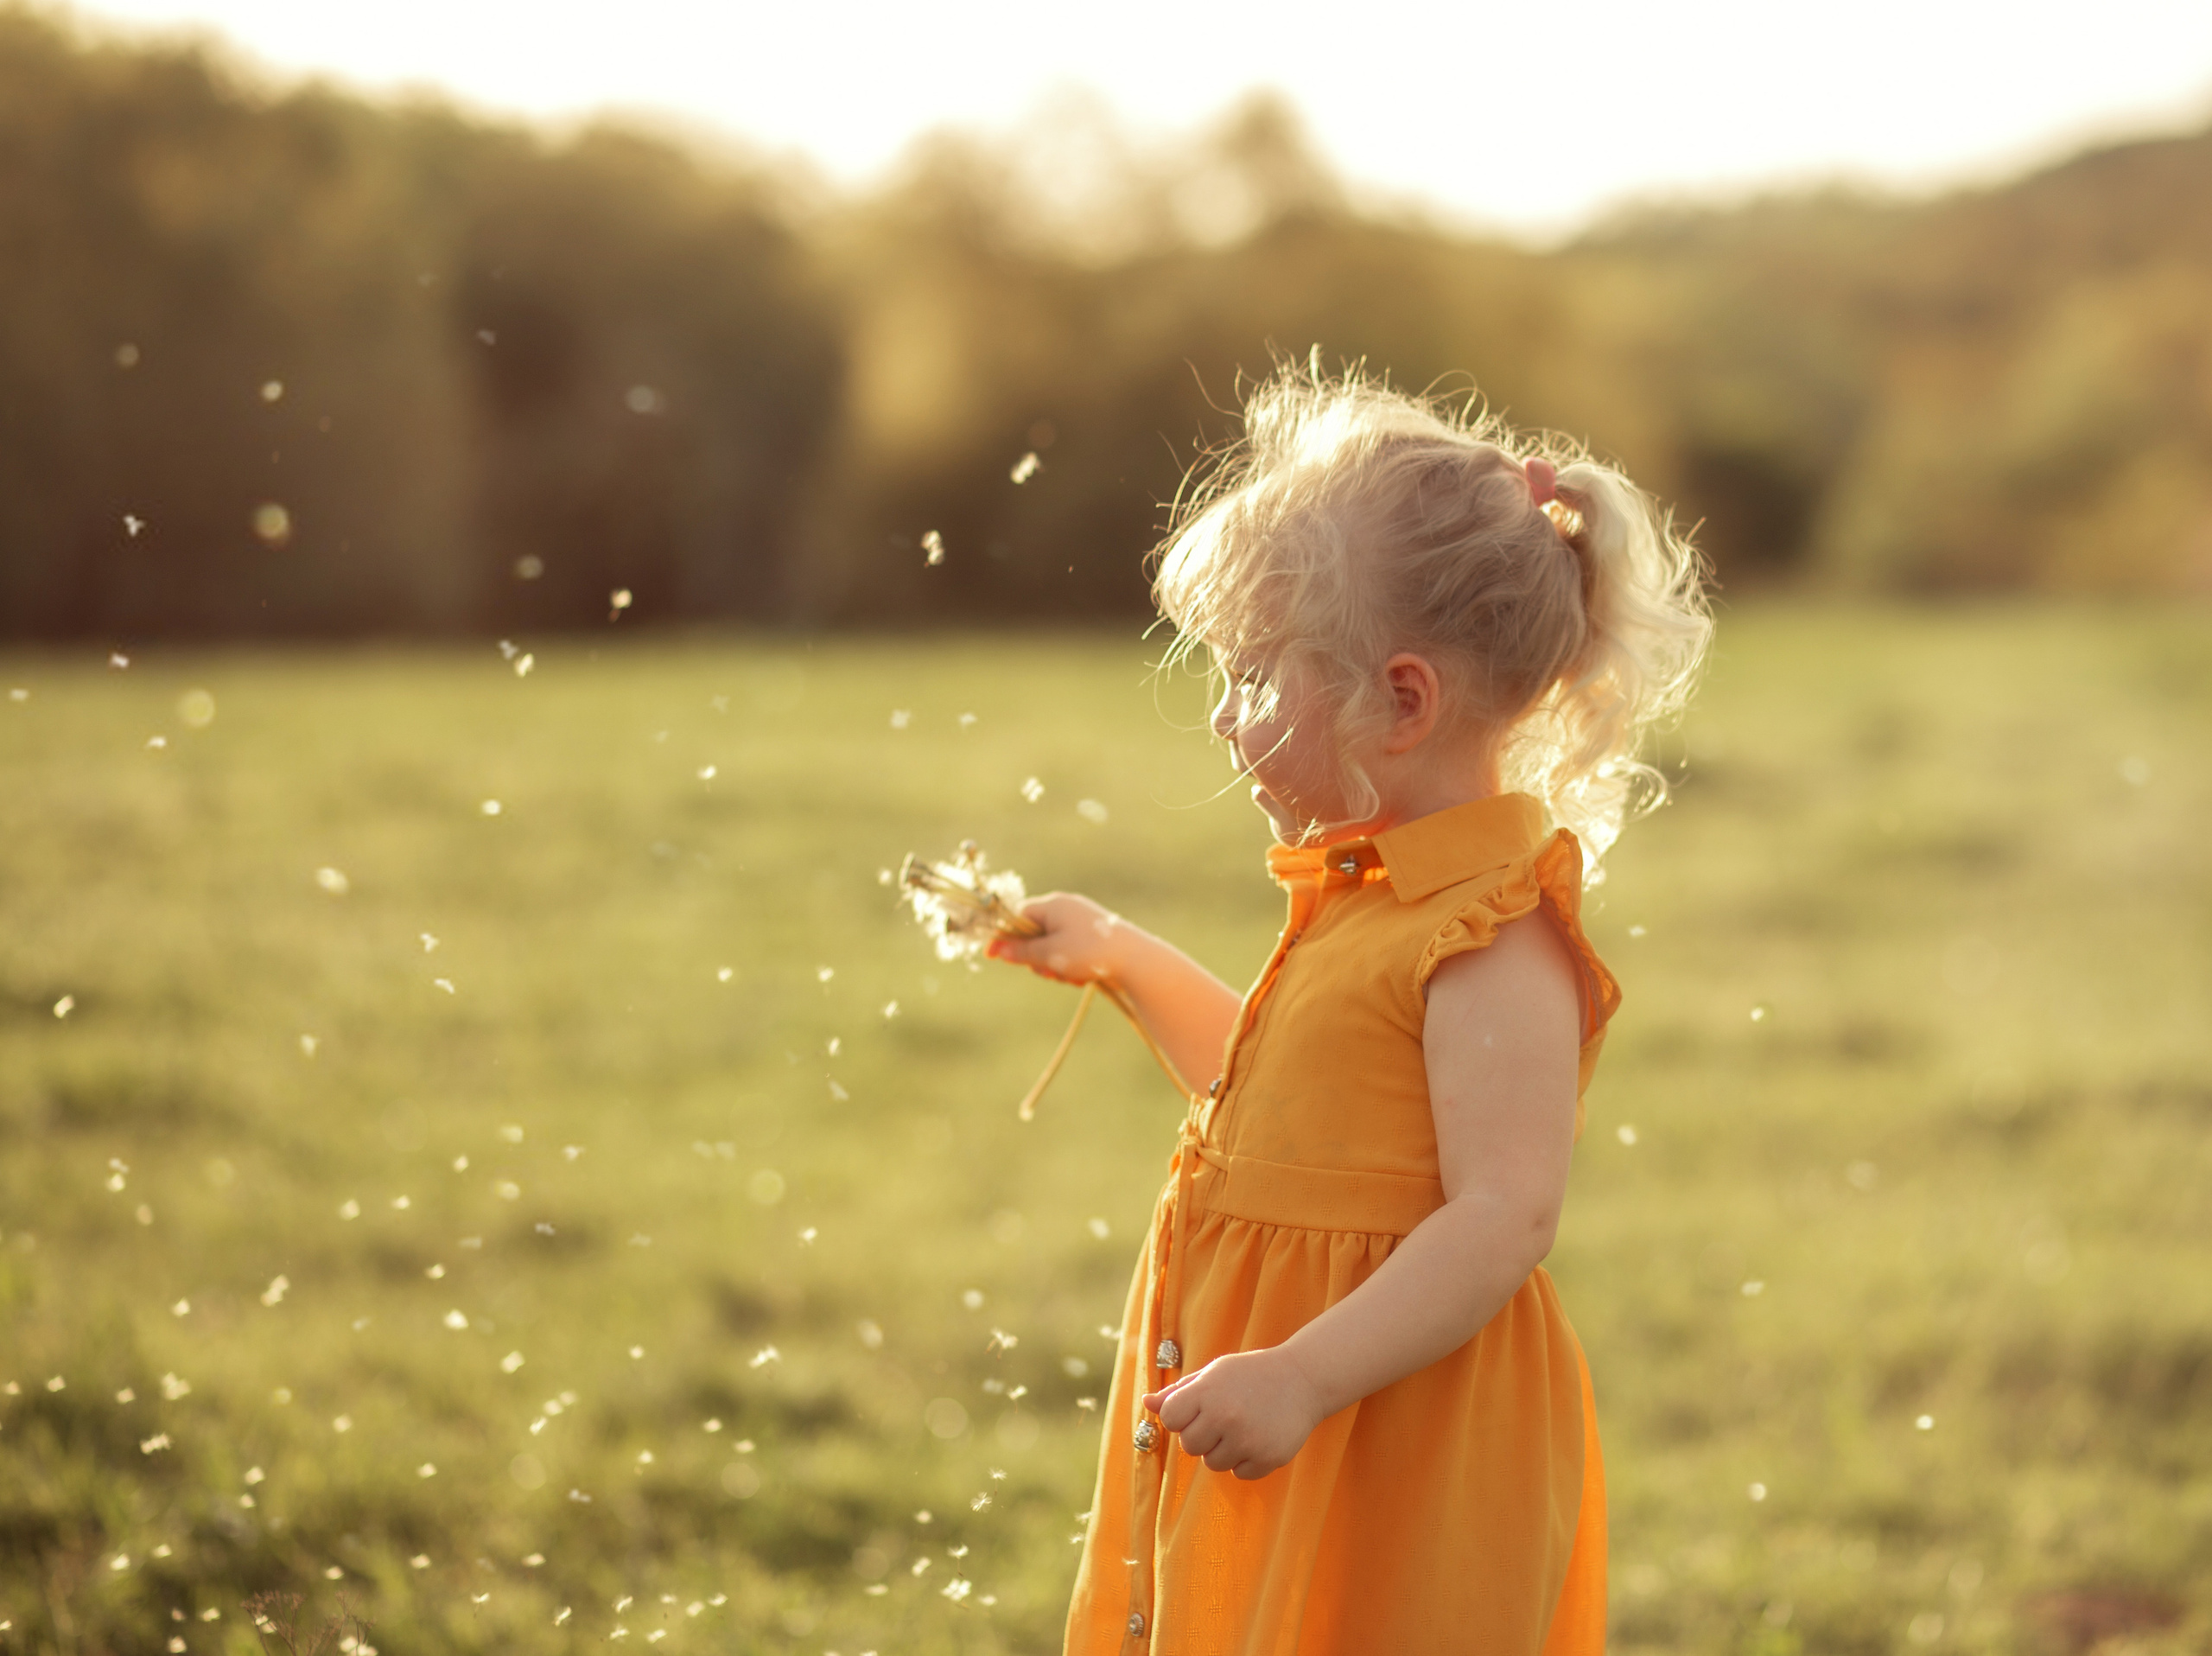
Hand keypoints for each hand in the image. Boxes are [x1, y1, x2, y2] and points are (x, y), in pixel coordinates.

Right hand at [984, 892, 1128, 986]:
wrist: (1137, 961)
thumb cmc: (1089, 952)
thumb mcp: (1049, 954)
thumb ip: (1021, 951)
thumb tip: (996, 948)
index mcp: (1054, 905)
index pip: (1018, 916)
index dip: (1005, 937)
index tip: (993, 956)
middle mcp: (1067, 909)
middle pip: (1035, 934)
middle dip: (1037, 958)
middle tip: (1048, 971)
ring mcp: (1082, 924)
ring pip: (1053, 948)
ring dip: (1055, 967)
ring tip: (1071, 975)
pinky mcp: (1095, 939)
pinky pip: (1070, 954)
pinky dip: (1071, 968)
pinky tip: (1083, 978)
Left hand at [1142, 1348, 1326, 1479]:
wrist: (1303, 1379)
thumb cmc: (1250, 1374)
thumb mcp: (1214, 1373)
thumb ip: (1179, 1392)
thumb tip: (1146, 1404)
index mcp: (1207, 1391)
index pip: (1170, 1419)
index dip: (1181, 1417)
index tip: (1198, 1410)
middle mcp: (1224, 1416)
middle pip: (1189, 1446)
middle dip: (1202, 1436)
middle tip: (1224, 1418)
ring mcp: (1247, 1439)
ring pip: (1213, 1464)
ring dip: (1224, 1451)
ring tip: (1243, 1427)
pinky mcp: (1268, 1458)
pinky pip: (1240, 1474)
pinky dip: (1247, 1462)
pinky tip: (1260, 1437)